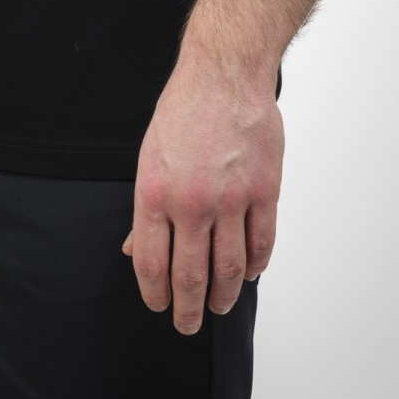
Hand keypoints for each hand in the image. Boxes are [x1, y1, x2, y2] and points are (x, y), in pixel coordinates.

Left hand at [121, 61, 283, 334]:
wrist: (224, 74)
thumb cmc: (183, 110)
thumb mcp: (149, 156)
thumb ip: (146, 209)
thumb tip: (134, 252)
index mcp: (155, 193)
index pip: (152, 264)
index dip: (155, 295)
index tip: (159, 306)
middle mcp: (192, 202)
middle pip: (191, 276)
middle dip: (188, 309)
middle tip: (188, 324)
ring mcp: (231, 199)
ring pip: (230, 268)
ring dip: (225, 296)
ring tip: (220, 306)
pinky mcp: (264, 191)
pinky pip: (261, 243)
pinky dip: (256, 266)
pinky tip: (249, 273)